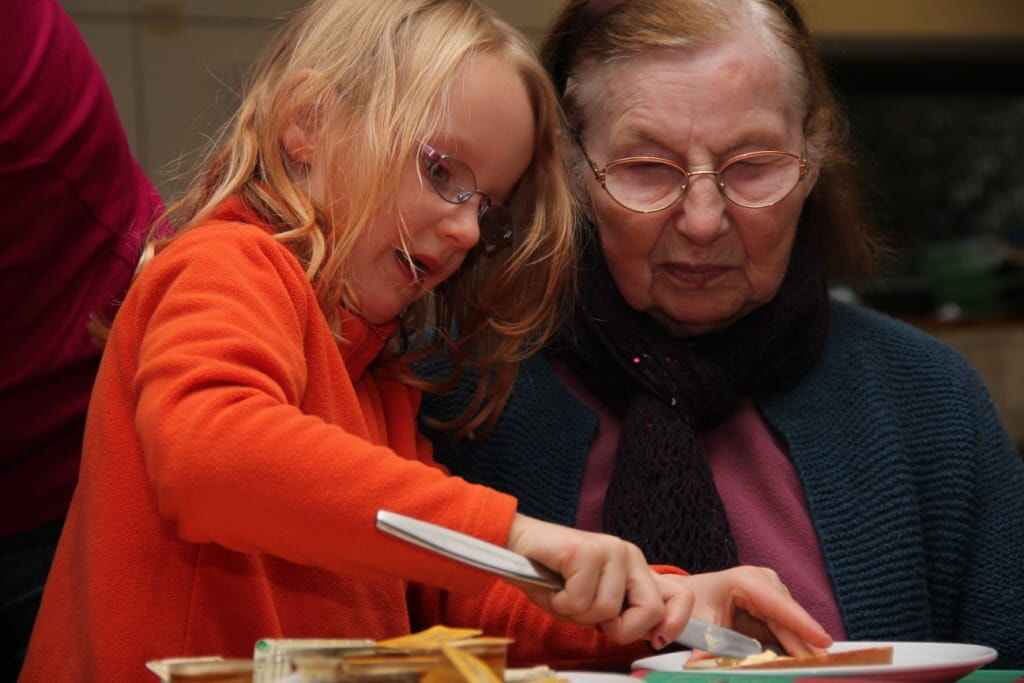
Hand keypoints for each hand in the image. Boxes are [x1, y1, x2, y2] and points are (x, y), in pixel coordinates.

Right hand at [505, 513, 669, 642]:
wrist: (516, 546)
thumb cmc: (552, 577)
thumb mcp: (594, 603)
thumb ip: (624, 614)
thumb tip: (656, 635)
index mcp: (636, 568)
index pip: (680, 596)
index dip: (675, 624)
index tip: (657, 640)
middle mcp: (629, 555)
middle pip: (651, 611)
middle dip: (620, 629)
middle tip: (593, 618)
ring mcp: (610, 550)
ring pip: (608, 610)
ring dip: (579, 614)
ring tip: (565, 593)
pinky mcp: (586, 551)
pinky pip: (580, 600)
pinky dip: (561, 603)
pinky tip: (553, 585)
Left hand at [653, 566, 832, 656]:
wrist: (687, 596)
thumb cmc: (694, 604)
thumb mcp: (700, 625)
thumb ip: (711, 647)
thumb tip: (708, 666)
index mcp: (747, 581)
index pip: (778, 605)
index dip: (802, 624)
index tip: (823, 641)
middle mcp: (766, 583)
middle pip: (790, 620)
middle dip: (806, 645)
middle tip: (820, 668)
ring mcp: (773, 594)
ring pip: (793, 628)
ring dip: (802, 650)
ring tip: (813, 669)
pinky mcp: (775, 609)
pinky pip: (787, 633)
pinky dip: (792, 650)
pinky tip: (801, 664)